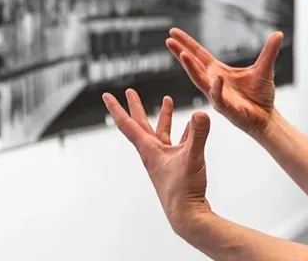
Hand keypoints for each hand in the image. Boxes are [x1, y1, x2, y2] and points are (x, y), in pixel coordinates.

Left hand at [103, 89, 211, 235]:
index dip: (117, 109)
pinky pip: (178, 142)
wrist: (187, 216)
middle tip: (130, 91)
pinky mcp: (177, 166)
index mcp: (149, 150)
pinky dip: (184, 132)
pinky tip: (191, 126)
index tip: (106, 96)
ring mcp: (165, 160)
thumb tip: (201, 113)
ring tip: (167, 100)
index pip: (129, 125)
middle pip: (141, 125)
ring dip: (163, 117)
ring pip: (161, 132)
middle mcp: (153, 153)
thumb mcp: (192, 158)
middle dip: (136, 107)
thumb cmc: (184, 191)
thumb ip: (197, 135)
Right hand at [166, 29, 282, 138]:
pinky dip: (217, 89)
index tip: (173, 32)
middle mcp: (214, 82)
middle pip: (194, 65)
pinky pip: (219, 98)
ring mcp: (218, 96)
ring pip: (201, 80)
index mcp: (218, 71)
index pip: (199, 55)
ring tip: (182, 54)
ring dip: (191, 68)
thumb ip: (269, 52)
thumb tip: (279, 33)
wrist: (266, 118)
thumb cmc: (260, 95)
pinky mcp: (226, 109)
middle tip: (168, 40)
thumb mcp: (264, 69)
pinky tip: (217, 79)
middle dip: (181, 52)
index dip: (187, 43)